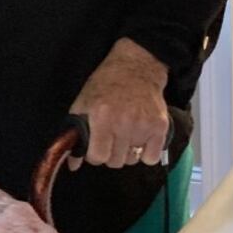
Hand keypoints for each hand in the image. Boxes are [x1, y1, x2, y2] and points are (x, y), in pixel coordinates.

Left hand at [68, 39, 169, 168]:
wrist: (136, 67)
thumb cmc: (106, 84)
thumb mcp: (83, 104)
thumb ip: (75, 134)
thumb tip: (72, 165)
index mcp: (102, 117)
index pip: (98, 157)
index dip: (94, 154)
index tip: (96, 147)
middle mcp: (123, 123)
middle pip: (115, 162)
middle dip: (110, 153)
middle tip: (111, 138)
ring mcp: (143, 126)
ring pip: (132, 160)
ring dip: (127, 152)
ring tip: (126, 133)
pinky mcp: (160, 127)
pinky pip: (151, 158)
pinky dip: (146, 153)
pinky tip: (140, 138)